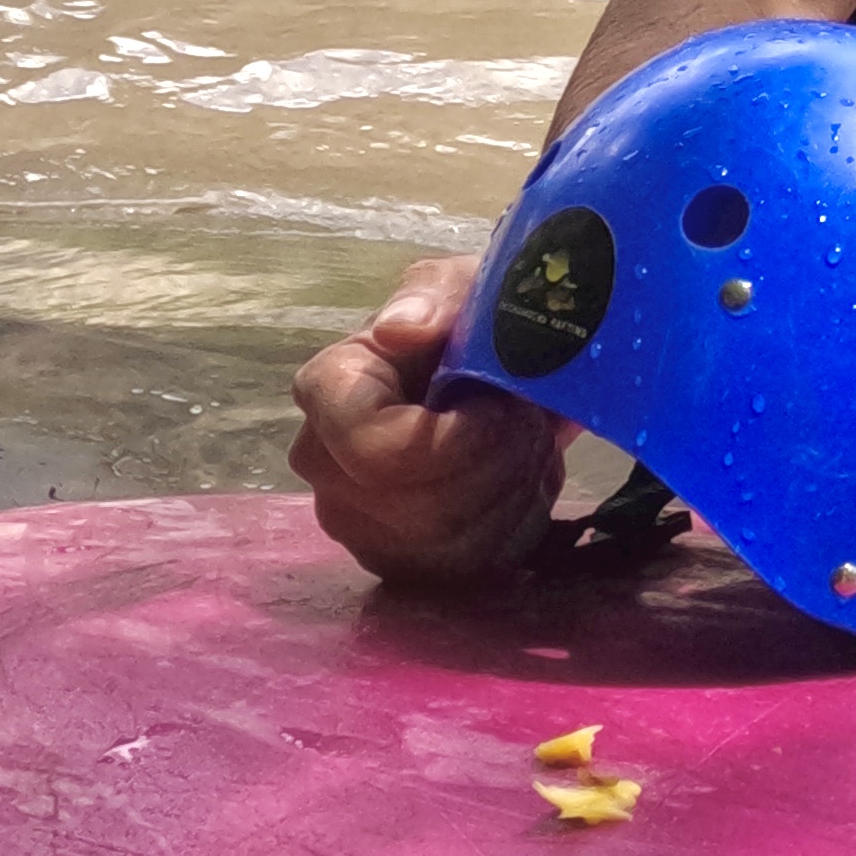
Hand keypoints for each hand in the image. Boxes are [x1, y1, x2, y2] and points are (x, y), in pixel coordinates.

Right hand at [289, 252, 566, 587]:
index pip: (371, 445)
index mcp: (330, 392)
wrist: (502, 370)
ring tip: (526, 441)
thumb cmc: (474, 323)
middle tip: (528, 419)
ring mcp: (360, 526)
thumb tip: (399, 330)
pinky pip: (473, 568)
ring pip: (455, 540)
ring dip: (517, 488)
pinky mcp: (402, 564)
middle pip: (424, 504)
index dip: (458, 437)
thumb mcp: (464, 288)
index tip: (498, 403)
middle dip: (501, 461)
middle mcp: (326, 468)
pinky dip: (520, 522)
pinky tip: (522, 480)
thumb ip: (435, 297)